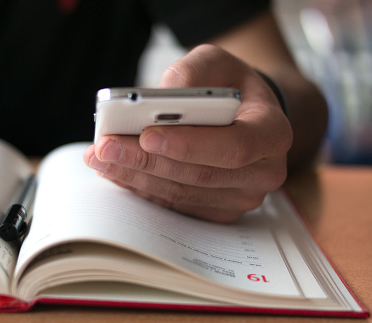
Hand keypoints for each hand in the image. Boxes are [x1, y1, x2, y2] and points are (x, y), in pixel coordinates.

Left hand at [83, 44, 291, 222]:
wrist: (243, 116)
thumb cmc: (230, 87)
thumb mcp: (216, 62)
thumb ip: (191, 72)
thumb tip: (161, 98)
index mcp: (272, 132)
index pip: (235, 146)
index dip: (190, 145)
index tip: (147, 136)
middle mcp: (263, 172)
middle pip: (199, 175)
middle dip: (145, 161)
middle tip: (105, 147)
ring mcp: (241, 197)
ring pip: (181, 193)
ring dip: (135, 177)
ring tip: (100, 157)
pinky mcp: (217, 210)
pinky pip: (175, 204)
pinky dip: (142, 188)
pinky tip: (115, 171)